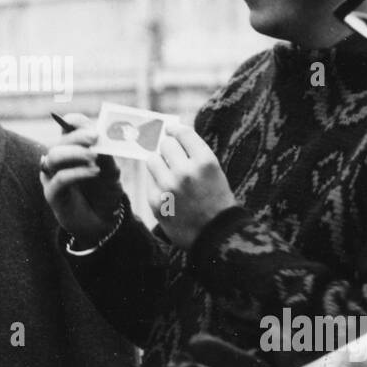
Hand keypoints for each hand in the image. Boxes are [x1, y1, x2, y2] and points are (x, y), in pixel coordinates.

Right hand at [39, 112, 126, 243]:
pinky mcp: (52, 193)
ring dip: (75, 153)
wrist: (104, 220)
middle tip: (95, 138)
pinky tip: (93, 172)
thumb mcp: (111, 172)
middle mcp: (59, 160)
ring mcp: (53, 176)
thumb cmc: (105, 191)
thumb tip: (101, 141)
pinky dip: (77, 172)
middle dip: (77, 137)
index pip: (67, 128)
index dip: (73, 122)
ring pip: (53, 156)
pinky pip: (59, 178)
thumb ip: (106, 158)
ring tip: (94, 158)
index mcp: (72, 148)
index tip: (84, 121)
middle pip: (59, 141)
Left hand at [145, 123, 236, 250]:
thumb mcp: (214, 172)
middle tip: (171, 155)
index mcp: (205, 162)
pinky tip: (168, 191)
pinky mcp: (156, 201)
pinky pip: (149, 181)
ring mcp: (169, 187)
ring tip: (168, 173)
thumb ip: (195, 154)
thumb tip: (171, 134)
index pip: (183, 133)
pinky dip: (156, 182)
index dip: (175, 130)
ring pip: (152, 159)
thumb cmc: (216, 201)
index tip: (171, 131)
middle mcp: (186, 172)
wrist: (216, 236)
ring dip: (159, 163)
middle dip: (168, 148)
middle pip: (165, 144)